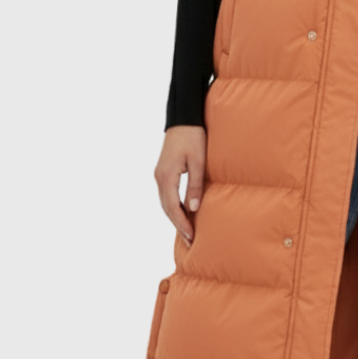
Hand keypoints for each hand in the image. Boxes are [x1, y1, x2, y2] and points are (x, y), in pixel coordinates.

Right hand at [154, 125, 207, 247]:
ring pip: (165, 202)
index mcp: (166, 177)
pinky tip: (183, 212)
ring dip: (175, 217)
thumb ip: (195, 185)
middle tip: (190, 240)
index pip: (172, 208)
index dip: (182, 224)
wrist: (184, 118)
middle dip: (178, 225)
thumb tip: (193, 208)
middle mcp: (159, 177)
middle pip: (166, 208)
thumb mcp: (198, 161)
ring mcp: (159, 174)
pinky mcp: (163, 170)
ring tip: (187, 230)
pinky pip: (167, 194)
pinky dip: (173, 206)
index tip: (191, 237)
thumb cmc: (194, 137)